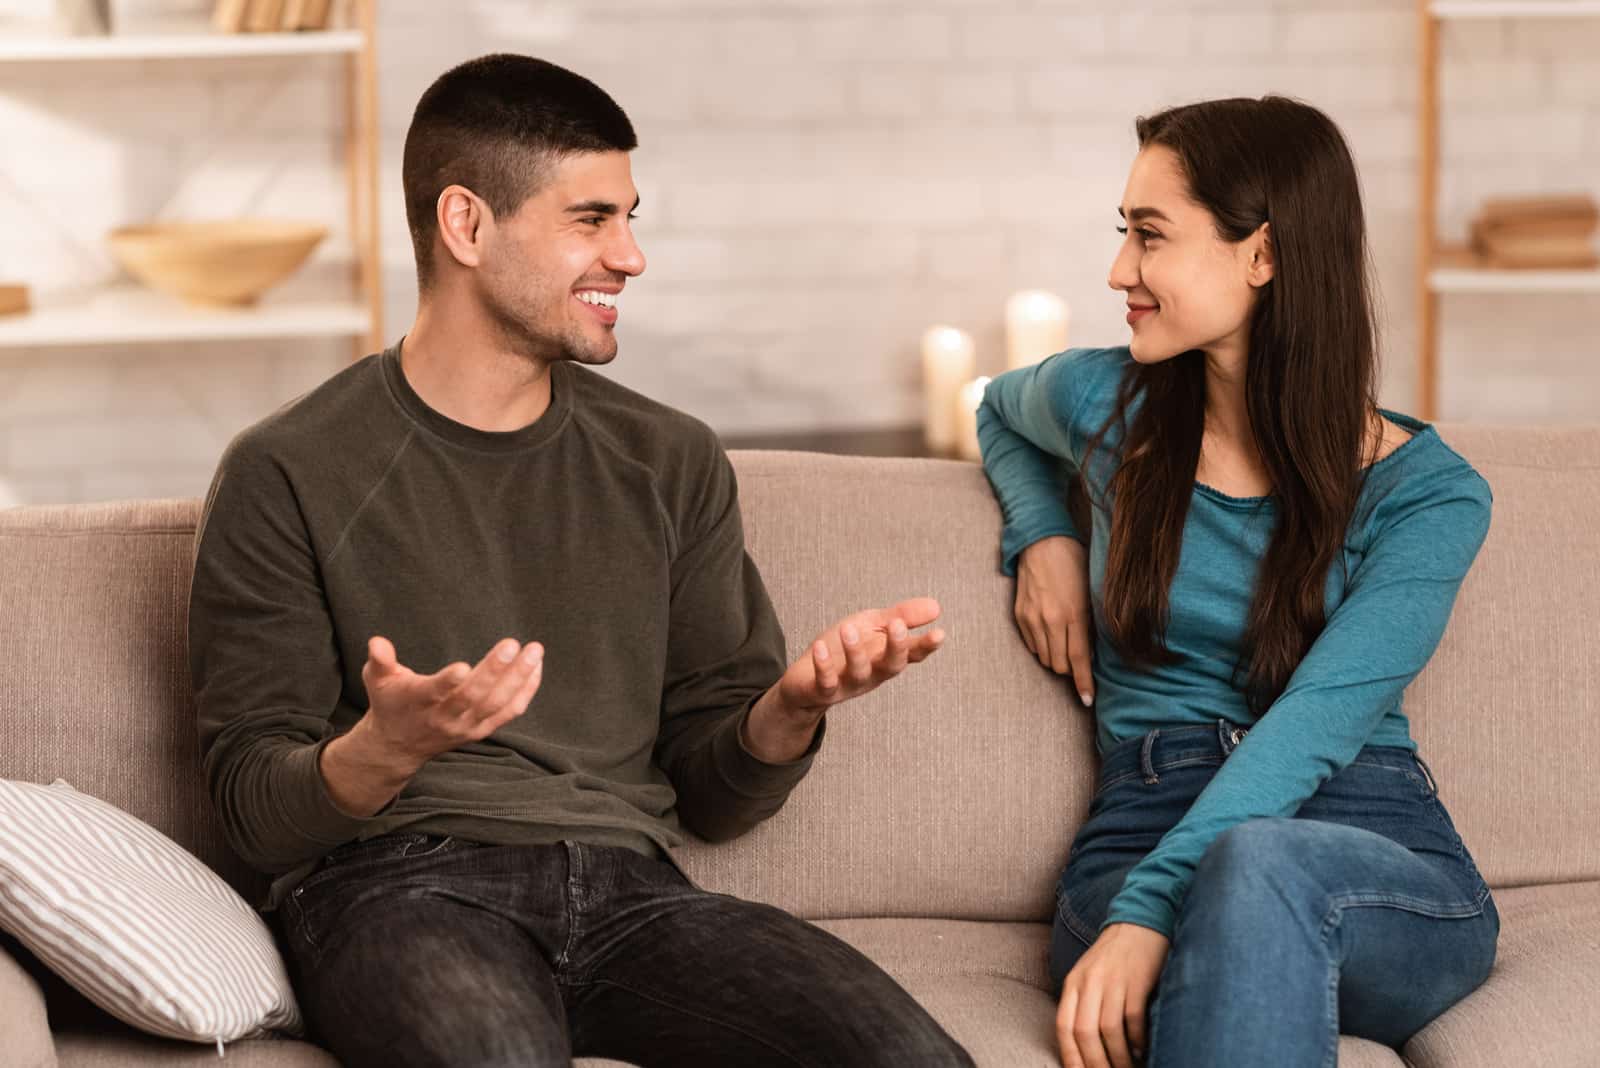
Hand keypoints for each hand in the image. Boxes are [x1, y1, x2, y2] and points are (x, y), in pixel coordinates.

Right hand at [322, 636, 544, 815]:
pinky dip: (526, 691)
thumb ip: (379, 661)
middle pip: (473, 697)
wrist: (399, 745)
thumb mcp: (377, 680)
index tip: (464, 666)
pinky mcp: (481, 730)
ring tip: (534, 651)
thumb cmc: (391, 702)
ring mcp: (465, 726)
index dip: (447, 682)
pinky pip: (509, 712)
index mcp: (418, 702)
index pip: (434, 693)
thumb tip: (376, 642)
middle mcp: (444, 718)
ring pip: (496, 704)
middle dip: (494, 671)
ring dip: (518, 678)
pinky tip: (536, 667)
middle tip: (511, 644)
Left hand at [743, 598, 944, 762]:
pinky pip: (826, 681)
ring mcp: (849, 684)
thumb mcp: (872, 626)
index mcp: (886, 657)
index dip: (926, 645)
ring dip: (855, 652)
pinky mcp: (823, 690)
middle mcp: (872, 673)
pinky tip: (820, 646)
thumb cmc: (842, 650)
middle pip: (891, 665)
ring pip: (858, 672)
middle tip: (897, 625)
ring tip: (848, 628)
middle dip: (896, 647)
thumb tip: (937, 607)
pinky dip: (823, 665)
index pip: (912, 652)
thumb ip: (901, 617)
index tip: (939, 633)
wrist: (805, 682)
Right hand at [1016, 535, 1094, 706]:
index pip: (1080, 660)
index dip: (1084, 683)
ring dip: (1056, 659)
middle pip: (1060, 665)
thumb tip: (1092, 651)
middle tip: (1079, 662)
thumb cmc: (1073, 562)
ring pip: (1045, 658)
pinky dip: (1042, 646)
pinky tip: (1050, 633)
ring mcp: (1032, 619)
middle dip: (1071, 669)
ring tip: (1064, 645)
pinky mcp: (1019, 616)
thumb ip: (1090, 623)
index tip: (1087, 699)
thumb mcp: (1090, 592)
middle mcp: (1051, 621)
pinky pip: (1032, 645)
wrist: (1041, 542)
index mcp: (1073, 615)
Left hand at [1057, 923, 1168, 1067]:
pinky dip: (1137, 1039)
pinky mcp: (1138, 980)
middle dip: (1096, 1062)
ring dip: (1119, 1056)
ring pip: (1109, 1029)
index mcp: (1074, 982)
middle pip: (1085, 1032)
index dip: (1070, 1056)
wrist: (1140, 921)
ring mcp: (1113, 980)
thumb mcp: (1088, 975)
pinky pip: (1134, 1017)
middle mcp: (1090, 981)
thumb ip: (1082, 1004)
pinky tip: (1142, 1049)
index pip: (1063, 1026)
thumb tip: (1084, 1047)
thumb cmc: (1114, 957)